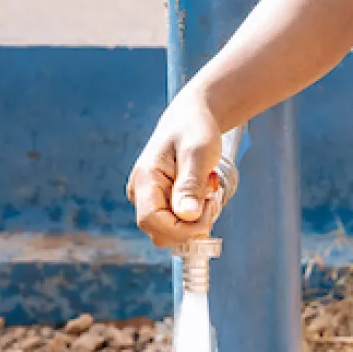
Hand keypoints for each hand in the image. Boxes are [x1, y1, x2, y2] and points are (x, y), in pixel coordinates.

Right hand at [128, 91, 228, 249]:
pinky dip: (196, 216)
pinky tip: (203, 193)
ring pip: (172, 231)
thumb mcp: (198, 153)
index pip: (152, 221)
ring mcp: (149, 200)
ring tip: (208, 189)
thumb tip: (187, 216)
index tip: (207, 212)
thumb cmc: (194, 129)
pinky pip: (178, 223)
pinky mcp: (161, 203)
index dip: (181, 229)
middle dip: (191, 226)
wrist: (190, 118)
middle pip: (161, 233)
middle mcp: (141, 194)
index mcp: (145, 180)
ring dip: (196, 220)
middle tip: (211, 197)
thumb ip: (190, 185)